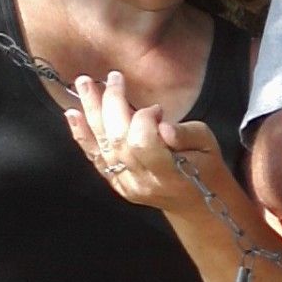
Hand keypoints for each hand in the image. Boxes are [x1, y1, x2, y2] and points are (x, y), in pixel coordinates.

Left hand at [64, 70, 226, 210]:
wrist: (197, 203)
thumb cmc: (206, 168)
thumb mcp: (208, 144)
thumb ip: (186, 133)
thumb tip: (162, 125)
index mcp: (169, 174)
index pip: (143, 141)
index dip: (145, 118)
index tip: (157, 109)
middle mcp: (142, 182)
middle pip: (118, 139)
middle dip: (113, 104)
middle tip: (112, 78)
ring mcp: (127, 184)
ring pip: (103, 146)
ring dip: (92, 113)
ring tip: (84, 85)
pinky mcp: (117, 183)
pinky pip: (96, 158)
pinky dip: (83, 135)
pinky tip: (73, 115)